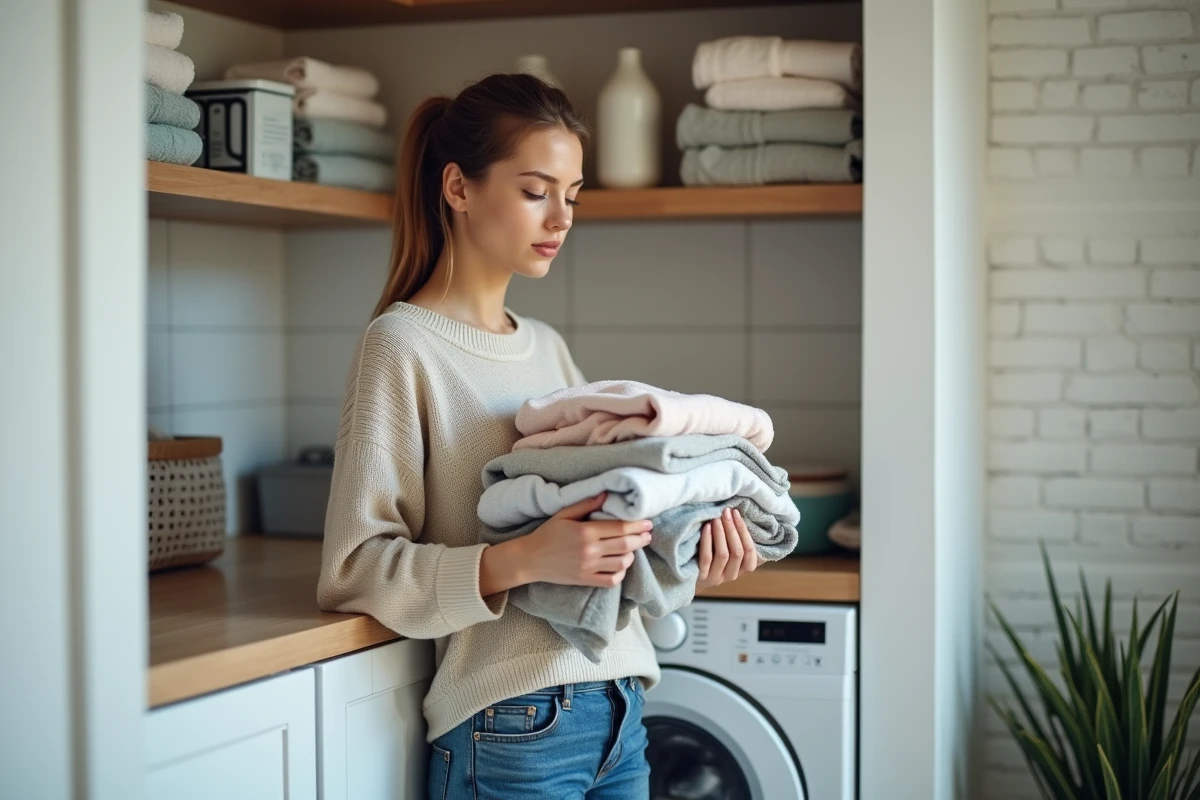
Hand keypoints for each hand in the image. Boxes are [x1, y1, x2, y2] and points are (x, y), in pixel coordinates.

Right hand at [519, 492, 652, 588]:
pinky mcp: (585, 580)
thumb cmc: (547, 534)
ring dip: (631, 556)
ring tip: (634, 549)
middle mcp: (589, 550)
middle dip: (641, 539)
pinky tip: (621, 566)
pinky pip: (610, 580)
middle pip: (625, 545)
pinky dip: (620, 574)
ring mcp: (588, 567)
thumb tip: (606, 494)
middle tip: (648, 535)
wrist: (530, 559)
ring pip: (621, 563)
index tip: (648, 522)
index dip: (637, 525)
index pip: (619, 528)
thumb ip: (586, 504)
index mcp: (585, 532)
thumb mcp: (563, 514)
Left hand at [695, 507, 758, 590]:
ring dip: (721, 533)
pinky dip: (707, 540)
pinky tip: (707, 527)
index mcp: (741, 569)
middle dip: (733, 529)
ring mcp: (716, 578)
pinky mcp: (702, 577)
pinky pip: (706, 557)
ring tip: (716, 518)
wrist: (687, 576)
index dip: (744, 532)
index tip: (736, 514)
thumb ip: (732, 539)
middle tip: (726, 512)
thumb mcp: (725, 550)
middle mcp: (731, 575)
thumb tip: (734, 513)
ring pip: (723, 554)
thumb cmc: (709, 555)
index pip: (750, 553)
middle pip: (737, 552)